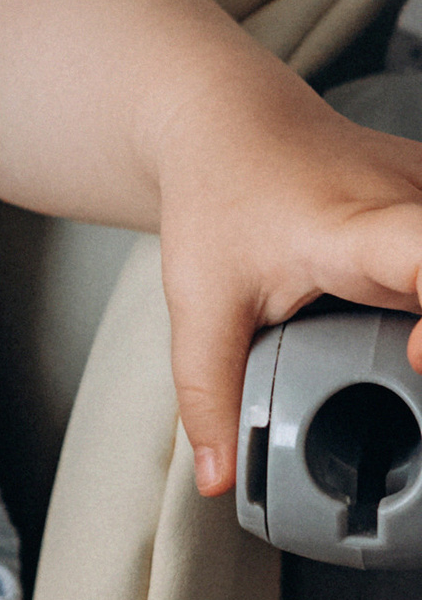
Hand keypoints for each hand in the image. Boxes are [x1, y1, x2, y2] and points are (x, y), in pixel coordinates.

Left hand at [155, 70, 421, 496]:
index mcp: (351, 228)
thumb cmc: (216, 199)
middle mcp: (409, 201)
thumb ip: (210, 394)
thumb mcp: (200, 302)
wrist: (228, 120)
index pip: (421, 251)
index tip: (416, 355)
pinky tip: (407, 342)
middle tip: (405, 364)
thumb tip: (219, 479)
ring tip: (402, 357)